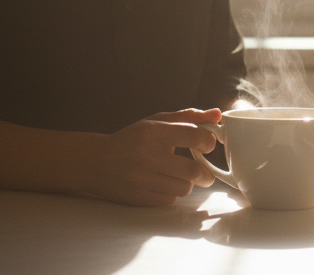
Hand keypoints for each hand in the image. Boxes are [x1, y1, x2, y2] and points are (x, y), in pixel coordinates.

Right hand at [84, 108, 221, 206]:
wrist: (95, 162)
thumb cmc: (132, 139)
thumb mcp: (156, 122)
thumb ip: (189, 118)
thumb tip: (218, 115)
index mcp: (154, 132)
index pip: (195, 136)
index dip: (209, 142)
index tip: (208, 145)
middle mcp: (147, 155)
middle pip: (194, 170)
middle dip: (205, 173)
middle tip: (205, 173)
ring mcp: (142, 179)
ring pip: (184, 188)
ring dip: (187, 183)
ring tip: (178, 177)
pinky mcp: (138, 198)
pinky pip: (170, 199)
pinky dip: (171, 193)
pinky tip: (162, 184)